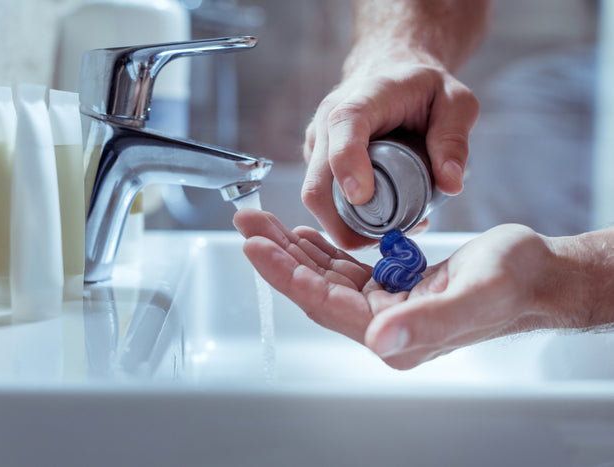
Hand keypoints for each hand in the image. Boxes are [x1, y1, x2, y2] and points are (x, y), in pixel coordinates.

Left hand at [233, 209, 585, 369]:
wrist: (536, 274)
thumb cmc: (514, 283)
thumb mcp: (476, 297)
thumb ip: (429, 322)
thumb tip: (380, 341)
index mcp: (395, 335)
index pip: (324, 303)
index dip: (286, 274)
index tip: (256, 245)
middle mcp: (383, 326)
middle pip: (315, 288)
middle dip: (277, 254)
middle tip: (247, 223)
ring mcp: (384, 307)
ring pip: (325, 276)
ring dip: (293, 248)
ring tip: (263, 222)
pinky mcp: (391, 288)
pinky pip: (345, 269)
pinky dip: (321, 249)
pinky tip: (304, 234)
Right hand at [302, 54, 479, 249]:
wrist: (390, 72)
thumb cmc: (422, 87)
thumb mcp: (455, 102)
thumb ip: (454, 139)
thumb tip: (450, 185)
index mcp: (363, 99)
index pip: (343, 128)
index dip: (347, 165)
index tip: (363, 198)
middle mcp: (328, 122)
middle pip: (316, 183)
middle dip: (344, 224)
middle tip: (389, 238)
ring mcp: (317, 145)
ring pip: (317, 199)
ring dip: (348, 226)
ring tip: (393, 228)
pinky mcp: (317, 164)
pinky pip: (323, 199)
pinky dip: (346, 220)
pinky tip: (379, 218)